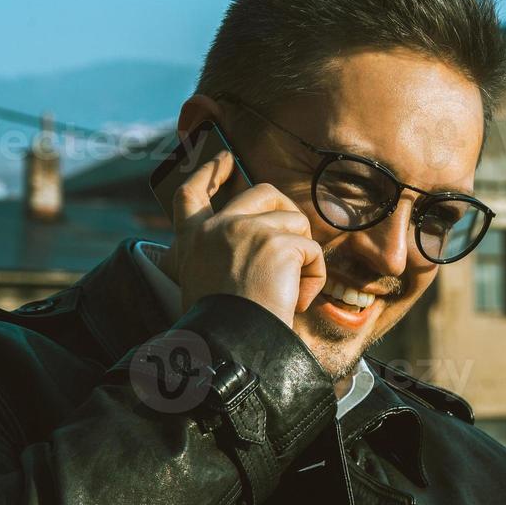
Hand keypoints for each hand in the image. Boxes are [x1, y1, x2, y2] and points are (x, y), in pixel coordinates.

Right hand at [168, 149, 325, 327]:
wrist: (232, 346)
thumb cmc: (222, 328)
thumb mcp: (201, 285)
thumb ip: (216, 258)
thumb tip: (251, 252)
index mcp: (192, 240)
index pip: (193, 192)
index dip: (209, 171)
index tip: (225, 158)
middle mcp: (216, 227)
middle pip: (262, 192)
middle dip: (287, 212)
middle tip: (296, 242)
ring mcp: (247, 231)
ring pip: (295, 223)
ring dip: (302, 257)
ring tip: (288, 292)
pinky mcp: (277, 244)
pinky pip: (312, 250)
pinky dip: (313, 278)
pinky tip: (297, 301)